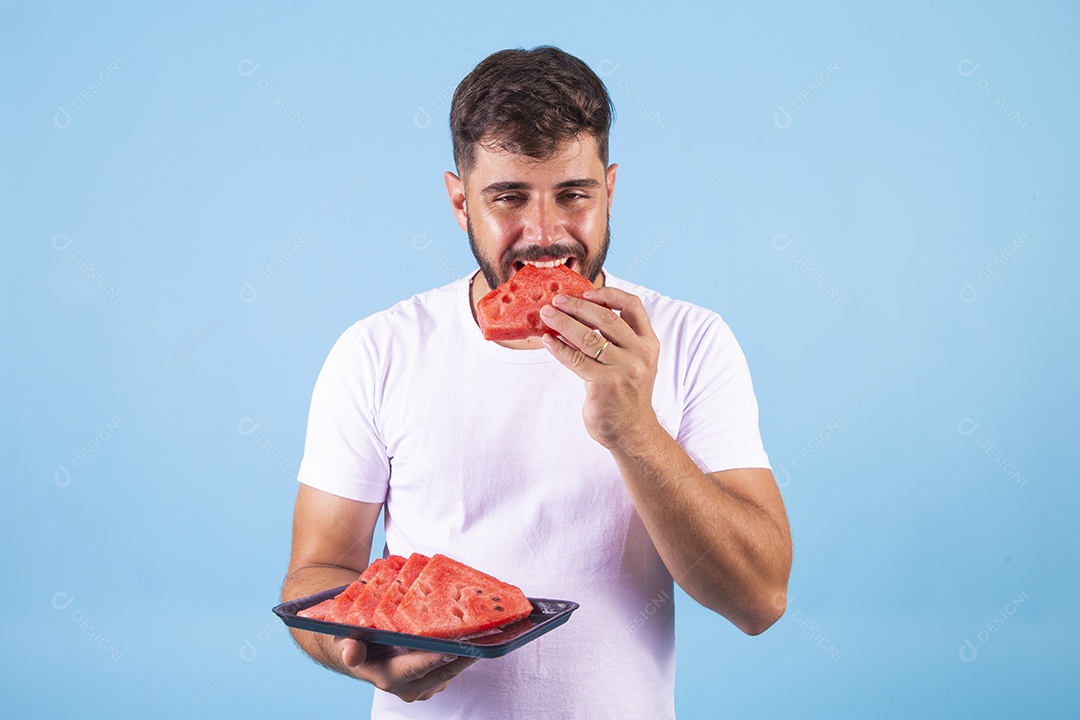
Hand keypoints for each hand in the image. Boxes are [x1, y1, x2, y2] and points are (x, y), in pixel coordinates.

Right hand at [337, 637, 477, 702]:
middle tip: (482, 636)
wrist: (359, 652)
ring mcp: (424, 685)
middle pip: (442, 672)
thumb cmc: (354, 641)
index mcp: (388, 677)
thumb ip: (350, 647)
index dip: (433, 659)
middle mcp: (409, 687)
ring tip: (484, 631)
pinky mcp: (434, 679)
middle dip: (462, 655)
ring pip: (451, 670)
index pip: (415, 668)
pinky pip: (452, 667)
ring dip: (466, 653)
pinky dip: (463, 652)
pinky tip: (473, 634)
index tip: (451, 649)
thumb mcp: (346, 640)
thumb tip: (351, 655)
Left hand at [539, 286, 660, 447]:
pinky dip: (558, 348)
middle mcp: (640, 354)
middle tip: (557, 301)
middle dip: (577, 306)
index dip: (609, 294)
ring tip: (547, 315)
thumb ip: (618, 339)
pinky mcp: (605, 384)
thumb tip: (579, 314)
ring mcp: (624, 369)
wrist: (632, 431)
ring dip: (563, 323)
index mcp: (648, 343)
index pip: (633, 306)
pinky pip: (576, 359)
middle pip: (605, 318)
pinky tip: (547, 342)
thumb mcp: (633, 361)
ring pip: (587, 337)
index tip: (587, 293)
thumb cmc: (626, 393)